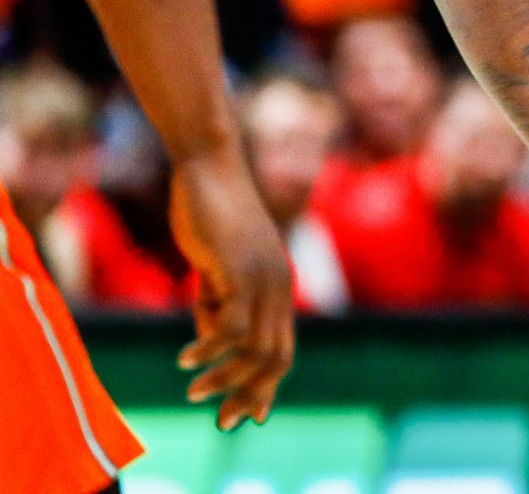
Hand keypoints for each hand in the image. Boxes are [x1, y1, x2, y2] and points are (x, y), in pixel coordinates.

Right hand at [168, 153, 295, 430]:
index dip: (265, 387)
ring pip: (257, 348)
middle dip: (250, 395)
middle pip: (277, 357)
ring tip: (195, 392)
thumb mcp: (214, 267)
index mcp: (277, 287)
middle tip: (221, 421)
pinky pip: (232, 325)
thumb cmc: (208, 213)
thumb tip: (210, 342)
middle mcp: (279, 286)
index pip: (283, 349)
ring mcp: (264, 278)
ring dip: (225, 378)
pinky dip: (209, 349)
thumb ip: (216, 301)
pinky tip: (186, 359)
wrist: (209, 167)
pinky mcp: (239, 269)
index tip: (244, 416)